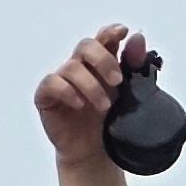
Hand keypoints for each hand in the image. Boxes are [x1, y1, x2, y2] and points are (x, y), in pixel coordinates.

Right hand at [36, 24, 136, 169]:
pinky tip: (79, 105)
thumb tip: (138, 39)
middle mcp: (80, 67)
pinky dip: (67, 91)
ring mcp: (62, 79)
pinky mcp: (47, 95)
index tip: (123, 32)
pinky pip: (52, 83)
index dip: (110, 32)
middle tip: (117, 82)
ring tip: (105, 107)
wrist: (94, 153)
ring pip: (72, 67)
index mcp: (101, 64)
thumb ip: (134, 67)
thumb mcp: (128, 95)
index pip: (103, 39)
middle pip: (86, 46)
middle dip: (103, 60)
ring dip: (92, 86)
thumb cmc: (109, 122)